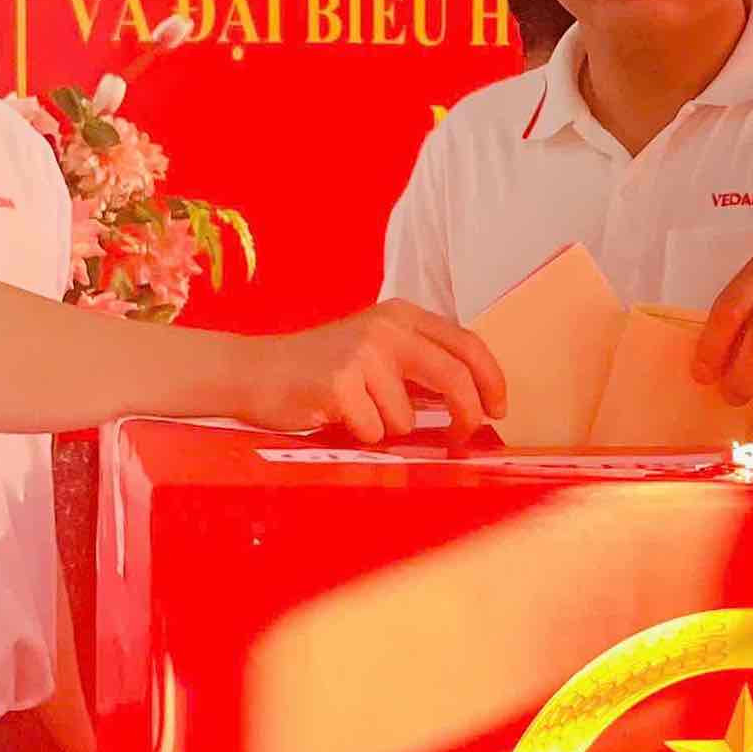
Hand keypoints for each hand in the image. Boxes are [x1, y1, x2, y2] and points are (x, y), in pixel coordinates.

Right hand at [248, 300, 507, 442]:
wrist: (253, 371)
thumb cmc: (321, 370)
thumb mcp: (377, 352)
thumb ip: (421, 367)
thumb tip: (474, 402)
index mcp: (402, 315)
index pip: (468, 344)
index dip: (492, 380)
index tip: (499, 409)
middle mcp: (386, 327)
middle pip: (454, 376)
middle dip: (467, 414)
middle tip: (463, 436)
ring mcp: (362, 353)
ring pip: (408, 416)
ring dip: (390, 430)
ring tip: (359, 414)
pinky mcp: (338, 382)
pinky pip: (374, 431)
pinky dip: (361, 436)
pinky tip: (337, 417)